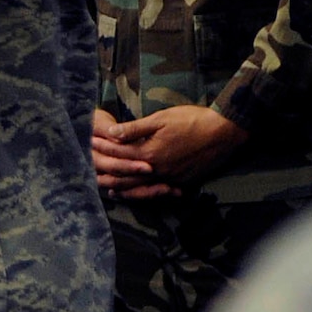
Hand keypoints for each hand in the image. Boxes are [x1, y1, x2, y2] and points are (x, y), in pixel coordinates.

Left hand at [92, 105, 248, 199]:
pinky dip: (146, 193)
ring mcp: (170, 178)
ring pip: (141, 188)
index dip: (103, 149)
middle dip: (107, 174)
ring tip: (109, 189)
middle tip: (90, 175)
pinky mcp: (182, 181)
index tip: (89, 145)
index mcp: (149, 153)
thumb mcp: (160, 119)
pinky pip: (159, 191)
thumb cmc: (191, 120)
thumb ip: (135, 129)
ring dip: (124, 189)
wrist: (223, 132)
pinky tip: (140, 192)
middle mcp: (157, 169)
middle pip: (126, 176)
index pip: (118, 153)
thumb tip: (112, 133)